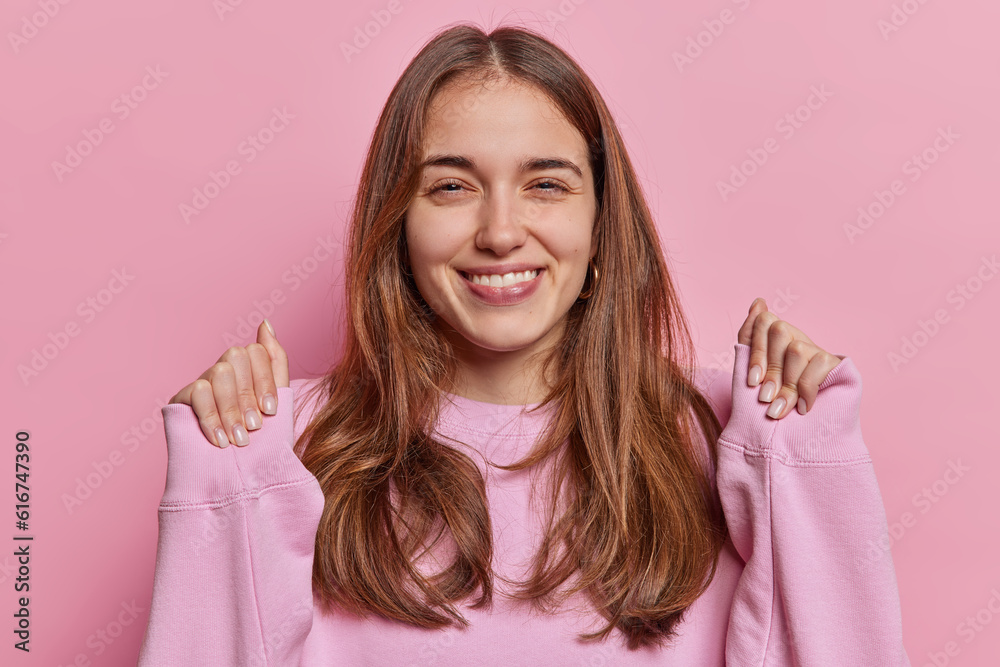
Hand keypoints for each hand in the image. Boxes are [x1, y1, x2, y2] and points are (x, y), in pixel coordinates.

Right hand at [169, 319, 288, 446]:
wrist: (237, 483)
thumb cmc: (261, 447)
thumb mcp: (278, 404)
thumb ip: (275, 362)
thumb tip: (265, 323)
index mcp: (250, 372)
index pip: (259, 352)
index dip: (265, 381)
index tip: (270, 412)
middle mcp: (225, 372)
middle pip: (237, 355)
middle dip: (248, 396)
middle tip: (253, 428)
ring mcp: (202, 383)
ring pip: (220, 372)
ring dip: (232, 410)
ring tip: (238, 440)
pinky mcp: (180, 399)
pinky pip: (198, 391)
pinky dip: (212, 418)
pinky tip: (220, 441)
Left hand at [737, 298, 842, 419]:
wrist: (793, 442)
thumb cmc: (769, 409)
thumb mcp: (751, 375)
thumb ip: (750, 337)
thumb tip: (759, 302)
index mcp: (775, 340)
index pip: (763, 322)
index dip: (756, 351)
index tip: (752, 382)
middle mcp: (798, 340)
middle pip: (779, 331)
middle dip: (771, 370)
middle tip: (767, 399)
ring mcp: (818, 351)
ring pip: (797, 349)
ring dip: (787, 385)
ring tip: (782, 410)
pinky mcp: (838, 365)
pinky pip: (819, 364)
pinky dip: (806, 390)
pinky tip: (803, 408)